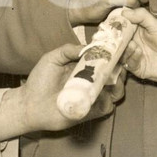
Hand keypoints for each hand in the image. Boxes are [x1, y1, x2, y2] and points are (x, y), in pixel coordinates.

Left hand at [0, 45, 126, 138]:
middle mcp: (93, 81)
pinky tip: (102, 93)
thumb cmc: (39, 81)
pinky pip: (106, 107)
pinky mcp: (91, 112)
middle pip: (116, 73)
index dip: (117, 52)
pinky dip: (107, 100)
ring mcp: (93, 96)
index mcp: (86, 66)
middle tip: (126, 59)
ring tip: (114, 78)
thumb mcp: (52, 58)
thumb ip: (68, 50)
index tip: (125, 45)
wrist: (30, 105)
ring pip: (116, 91)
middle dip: (124, 65)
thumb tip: (89, 46)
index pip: (107, 58)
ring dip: (119, 83)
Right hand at [120, 7, 156, 85]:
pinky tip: (138, 51)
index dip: (115, 24)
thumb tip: (124, 11)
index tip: (110, 22)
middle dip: (115, 38)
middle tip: (114, 35)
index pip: (121, 27)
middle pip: (117, 41)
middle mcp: (132, 43)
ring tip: (132, 44)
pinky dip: (131, 57)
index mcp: (135, 31)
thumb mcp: (156, 25)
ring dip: (124, 48)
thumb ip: (141, 16)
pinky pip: (128, 63)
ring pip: (120, 53)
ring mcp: (133, 56)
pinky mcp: (137, 68)